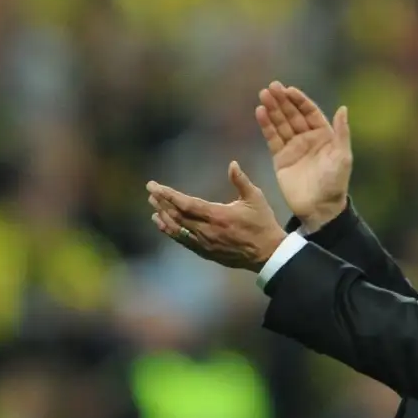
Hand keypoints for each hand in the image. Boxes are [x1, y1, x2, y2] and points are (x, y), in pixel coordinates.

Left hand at [147, 161, 286, 271]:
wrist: (267, 254)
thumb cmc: (262, 223)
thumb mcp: (255, 198)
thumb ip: (241, 180)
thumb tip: (232, 163)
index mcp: (217, 215)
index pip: (185, 204)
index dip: (167, 195)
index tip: (154, 186)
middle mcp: (206, 230)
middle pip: (177, 215)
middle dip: (161, 203)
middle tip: (150, 192)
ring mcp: (204, 243)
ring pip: (177, 229)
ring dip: (163, 216)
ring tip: (152, 206)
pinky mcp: (205, 252)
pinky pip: (182, 241)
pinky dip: (169, 232)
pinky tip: (161, 224)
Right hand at [257, 81, 352, 231]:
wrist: (319, 208)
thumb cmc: (335, 183)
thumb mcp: (343, 157)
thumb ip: (342, 132)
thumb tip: (343, 108)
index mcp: (324, 135)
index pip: (309, 111)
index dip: (299, 100)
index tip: (289, 90)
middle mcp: (307, 138)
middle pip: (292, 114)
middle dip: (282, 101)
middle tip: (271, 87)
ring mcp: (293, 148)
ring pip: (281, 123)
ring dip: (272, 109)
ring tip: (263, 95)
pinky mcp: (281, 158)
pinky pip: (272, 138)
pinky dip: (266, 125)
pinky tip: (260, 112)